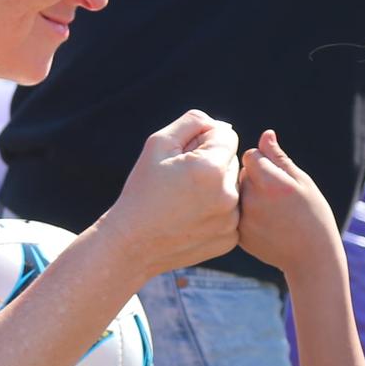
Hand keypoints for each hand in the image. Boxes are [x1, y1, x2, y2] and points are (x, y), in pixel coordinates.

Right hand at [101, 110, 240, 275]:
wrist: (132, 243)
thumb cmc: (142, 190)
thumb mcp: (159, 144)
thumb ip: (193, 122)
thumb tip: (223, 126)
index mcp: (211, 168)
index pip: (226, 135)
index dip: (202, 141)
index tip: (181, 158)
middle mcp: (228, 195)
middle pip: (231, 161)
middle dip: (210, 163)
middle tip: (180, 181)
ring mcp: (231, 221)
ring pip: (232, 187)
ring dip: (215, 186)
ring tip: (184, 200)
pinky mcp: (230, 238)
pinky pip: (231, 212)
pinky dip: (216, 211)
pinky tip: (191, 218)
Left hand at [237, 131, 340, 276]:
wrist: (311, 257)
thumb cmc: (313, 214)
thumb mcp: (301, 182)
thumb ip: (279, 157)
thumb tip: (265, 134)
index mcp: (269, 182)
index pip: (250, 155)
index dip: (264, 162)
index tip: (277, 175)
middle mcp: (251, 200)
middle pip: (241, 174)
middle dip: (255, 178)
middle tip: (276, 195)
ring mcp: (243, 219)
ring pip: (236, 193)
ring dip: (249, 195)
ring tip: (272, 210)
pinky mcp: (239, 234)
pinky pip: (236, 212)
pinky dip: (247, 214)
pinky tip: (266, 223)